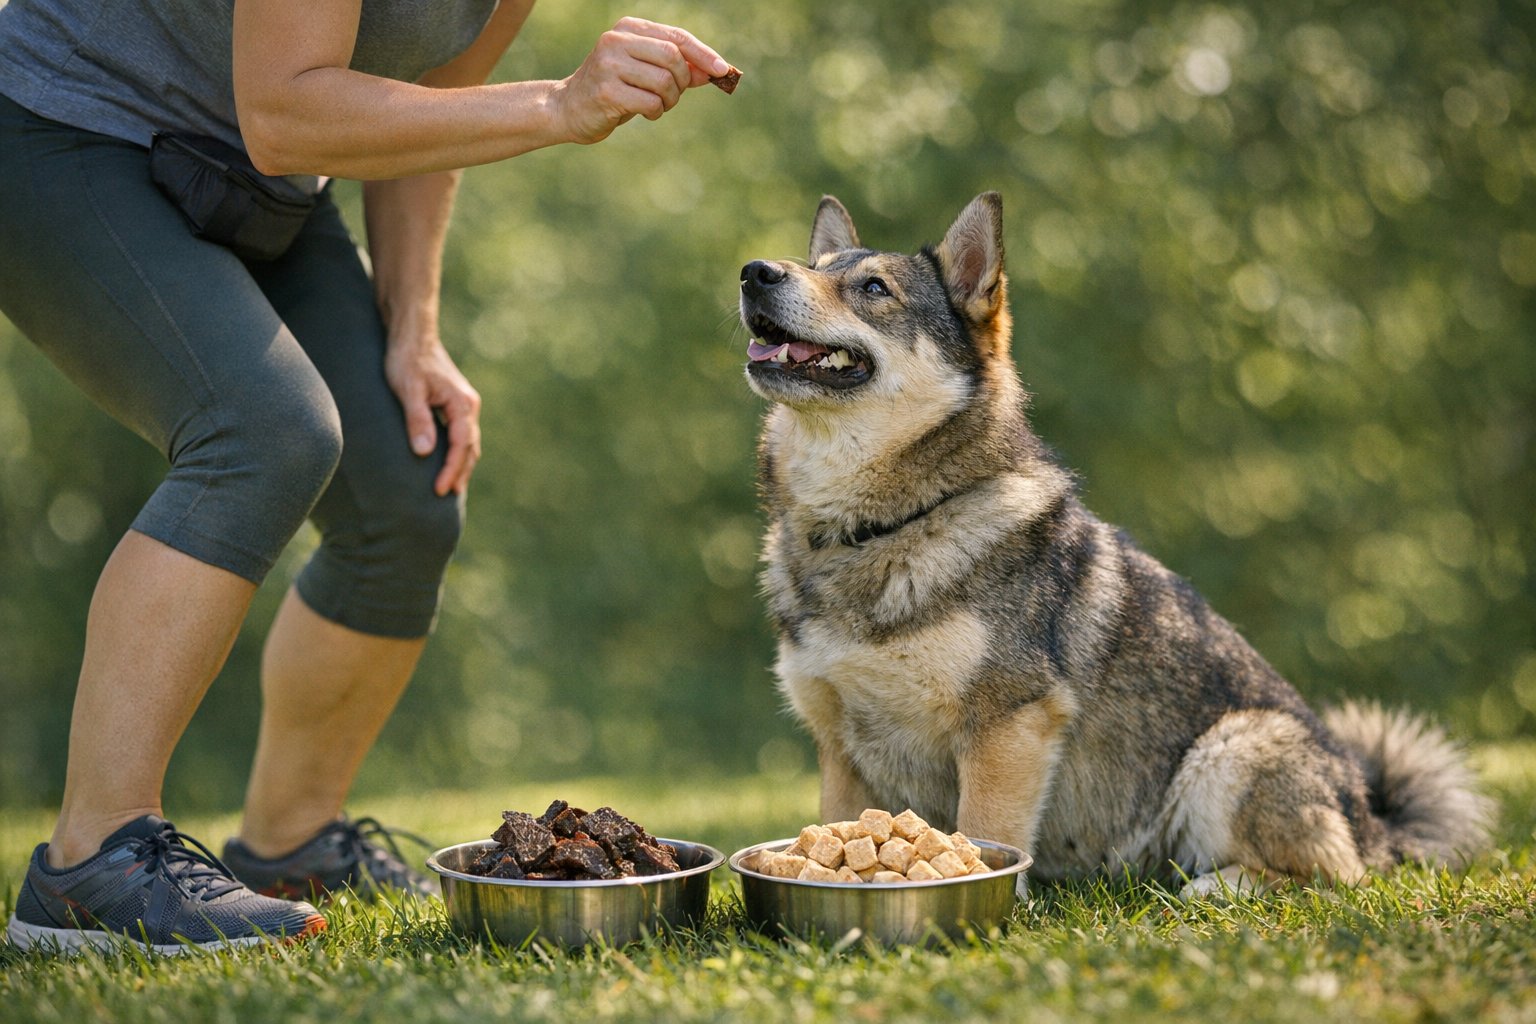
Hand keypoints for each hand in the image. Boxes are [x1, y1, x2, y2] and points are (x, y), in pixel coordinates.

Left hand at [385, 336, 481, 495]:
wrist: (411, 333)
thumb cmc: (407, 359)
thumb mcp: (408, 389)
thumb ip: (417, 420)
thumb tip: (424, 452)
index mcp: (461, 404)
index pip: (461, 445)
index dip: (451, 469)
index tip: (440, 490)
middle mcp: (468, 405)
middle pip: (471, 447)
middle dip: (461, 472)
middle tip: (448, 495)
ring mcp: (464, 403)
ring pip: (469, 440)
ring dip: (461, 463)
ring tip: (451, 485)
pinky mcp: (454, 402)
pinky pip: (461, 433)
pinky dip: (457, 451)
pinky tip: (447, 460)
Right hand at [553, 17, 729, 144]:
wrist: (569, 108)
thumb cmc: (614, 89)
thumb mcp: (646, 73)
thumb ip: (677, 69)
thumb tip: (713, 72)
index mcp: (628, 28)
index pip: (676, 36)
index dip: (703, 54)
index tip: (723, 70)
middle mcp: (616, 40)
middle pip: (673, 57)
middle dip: (683, 82)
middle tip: (674, 95)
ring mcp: (609, 65)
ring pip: (664, 82)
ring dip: (670, 100)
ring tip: (657, 105)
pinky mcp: (606, 92)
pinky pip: (651, 103)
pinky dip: (656, 112)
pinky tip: (645, 113)